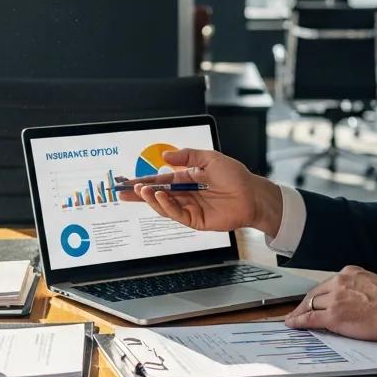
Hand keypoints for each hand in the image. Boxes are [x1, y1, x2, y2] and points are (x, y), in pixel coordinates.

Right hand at [116, 148, 282, 234]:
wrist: (253, 194)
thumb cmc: (235, 176)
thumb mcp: (209, 158)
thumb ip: (187, 156)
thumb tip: (165, 157)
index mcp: (186, 180)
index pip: (159, 181)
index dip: (143, 181)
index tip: (128, 182)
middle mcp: (186, 195)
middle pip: (157, 196)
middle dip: (139, 194)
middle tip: (123, 192)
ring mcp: (190, 209)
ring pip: (164, 206)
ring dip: (150, 199)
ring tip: (142, 191)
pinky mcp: (196, 220)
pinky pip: (176, 214)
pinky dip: (166, 206)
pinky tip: (160, 197)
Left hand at [284, 266, 376, 341]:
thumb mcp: (373, 284)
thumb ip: (357, 288)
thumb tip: (351, 300)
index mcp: (350, 273)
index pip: (327, 285)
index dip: (318, 295)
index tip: (314, 300)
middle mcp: (339, 282)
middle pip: (315, 293)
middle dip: (306, 303)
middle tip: (299, 311)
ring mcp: (335, 298)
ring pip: (310, 304)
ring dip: (300, 312)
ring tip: (294, 319)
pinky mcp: (334, 315)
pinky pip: (310, 318)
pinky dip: (299, 321)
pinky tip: (293, 323)